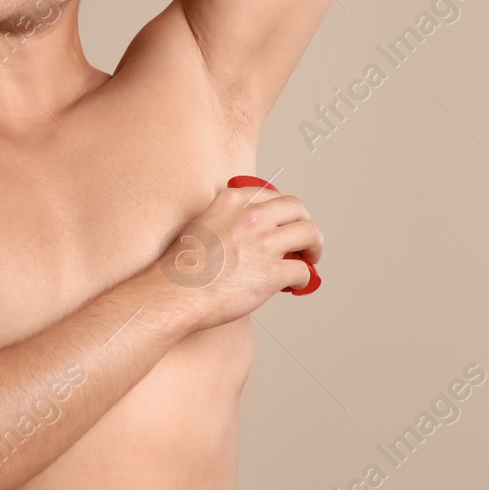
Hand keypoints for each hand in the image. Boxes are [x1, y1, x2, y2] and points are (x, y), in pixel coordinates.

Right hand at [154, 177, 322, 329]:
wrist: (174, 294)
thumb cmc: (181, 267)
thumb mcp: (201, 224)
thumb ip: (227, 219)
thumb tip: (248, 234)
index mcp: (232, 201)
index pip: (273, 195)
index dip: (283, 212)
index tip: (283, 224)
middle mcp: (252, 216)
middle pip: (297, 208)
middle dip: (304, 223)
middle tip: (304, 240)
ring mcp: (264, 243)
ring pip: (310, 233)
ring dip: (314, 247)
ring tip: (310, 258)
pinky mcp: (273, 272)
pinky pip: (304, 270)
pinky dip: (304, 278)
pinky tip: (295, 284)